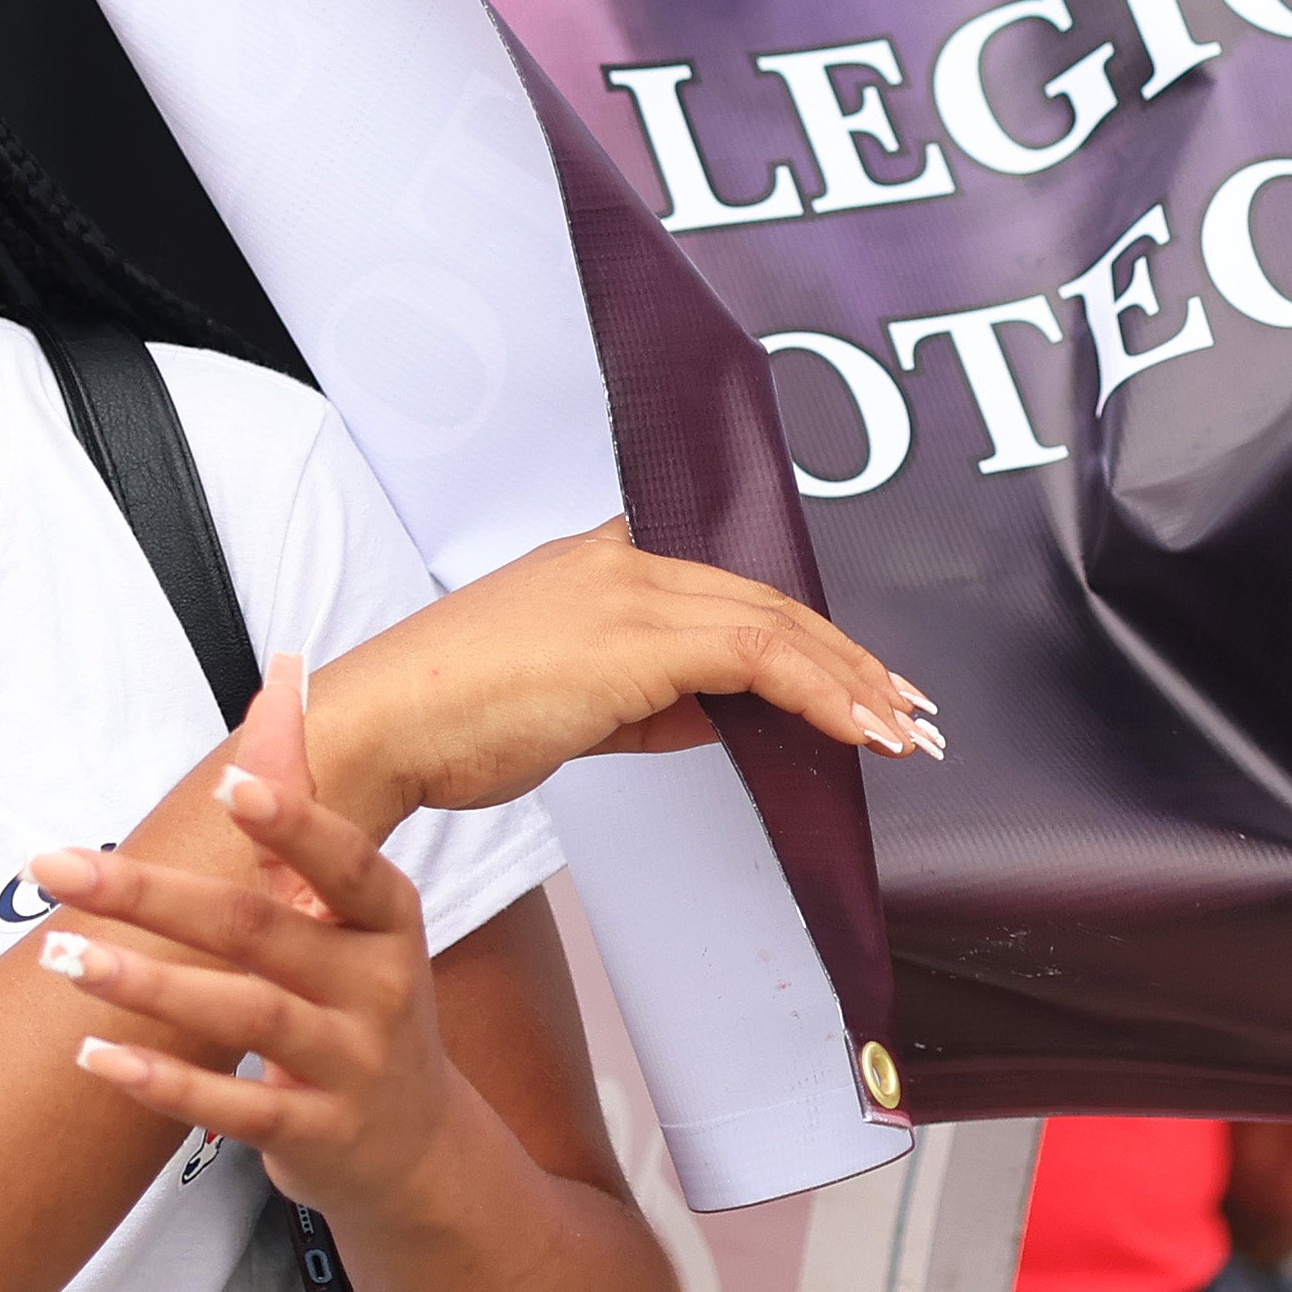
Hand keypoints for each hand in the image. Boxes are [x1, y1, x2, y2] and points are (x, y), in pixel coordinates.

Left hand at [33, 666, 480, 1227]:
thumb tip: (278, 680)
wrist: (417, 1149)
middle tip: (56, 868)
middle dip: (152, 896)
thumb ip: (296, 809)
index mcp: (387, 920)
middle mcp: (377, 987)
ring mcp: (351, 1065)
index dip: (292, 824)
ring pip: (244, 1016)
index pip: (344, 863)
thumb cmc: (361, 1002)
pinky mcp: (316, 1136)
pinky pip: (233, 1110)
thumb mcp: (351, 913)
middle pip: (258, 930)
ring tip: (62, 956)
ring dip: (146, 985)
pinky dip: (165, 1082)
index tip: (227, 785)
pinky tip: (98, 1057)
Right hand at [316, 518, 931, 825]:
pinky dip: (817, 692)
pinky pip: (753, 657)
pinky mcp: (631, 637)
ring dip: (850, 681)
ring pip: (771, 624)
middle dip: (850, 661)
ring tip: (902, 731)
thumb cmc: (452, 726)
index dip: (807, 640)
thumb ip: (648, 701)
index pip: (730, 594)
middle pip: (766, 602)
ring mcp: (626, 592)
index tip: (861, 686)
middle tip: (909, 709)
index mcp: (601, 564)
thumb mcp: (571, 707)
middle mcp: (620, 560)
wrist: (382, 729)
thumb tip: (724, 716)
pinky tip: (856, 729)